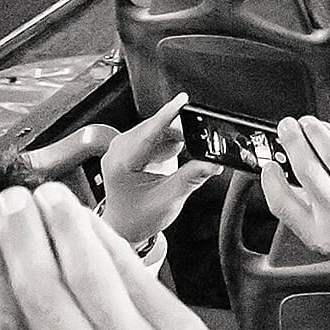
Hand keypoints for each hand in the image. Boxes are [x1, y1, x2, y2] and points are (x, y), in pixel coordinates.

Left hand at [96, 93, 223, 249]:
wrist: (125, 228)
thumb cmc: (138, 218)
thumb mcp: (168, 200)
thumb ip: (191, 178)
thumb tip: (212, 163)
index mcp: (121, 164)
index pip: (148, 133)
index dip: (168, 115)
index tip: (183, 101)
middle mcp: (118, 151)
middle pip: (155, 128)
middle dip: (179, 131)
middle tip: (202, 140)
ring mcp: (123, 147)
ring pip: (157, 130)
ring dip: (175, 138)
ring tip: (180, 159)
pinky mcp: (130, 147)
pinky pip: (155, 134)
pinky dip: (169, 142)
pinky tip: (173, 157)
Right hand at [262, 117, 329, 308]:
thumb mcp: (324, 241)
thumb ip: (304, 212)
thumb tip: (286, 178)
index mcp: (318, 234)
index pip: (282, 202)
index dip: (270, 180)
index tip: (269, 166)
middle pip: (307, 169)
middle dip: (292, 142)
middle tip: (286, 128)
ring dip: (314, 132)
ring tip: (306, 123)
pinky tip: (329, 132)